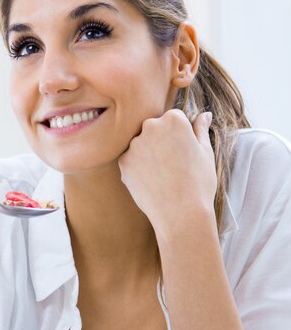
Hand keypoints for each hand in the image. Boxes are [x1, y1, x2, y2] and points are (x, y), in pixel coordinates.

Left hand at [118, 109, 216, 237]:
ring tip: (163, 176)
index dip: (180, 137)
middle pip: (154, 128)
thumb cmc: (199, 183)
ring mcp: (134, 145)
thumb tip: (204, 115)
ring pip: (140, 144)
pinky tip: (151, 182)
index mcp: (174, 119)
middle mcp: (150, 126)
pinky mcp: (123, 162)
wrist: (181, 214)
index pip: (173, 119)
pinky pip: (130, 160)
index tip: (184, 153)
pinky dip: (138, 169)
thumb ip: (200, 130)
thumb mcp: (205, 153)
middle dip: (161, 142)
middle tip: (173, 165)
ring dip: (148, 154)